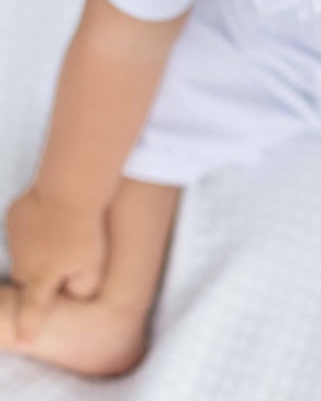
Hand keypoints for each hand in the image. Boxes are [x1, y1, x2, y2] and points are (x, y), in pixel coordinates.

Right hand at [5, 184, 108, 344]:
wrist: (70, 191)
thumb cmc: (85, 232)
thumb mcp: (93, 267)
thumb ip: (82, 289)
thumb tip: (73, 295)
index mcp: (42, 278)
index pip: (34, 309)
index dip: (28, 326)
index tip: (23, 342)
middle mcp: (23, 262)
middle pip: (29, 277)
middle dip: (41, 273)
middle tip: (64, 256)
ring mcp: (15, 239)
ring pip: (24, 251)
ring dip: (37, 248)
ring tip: (60, 232)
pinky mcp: (14, 217)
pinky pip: (22, 228)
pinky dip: (33, 226)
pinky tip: (51, 214)